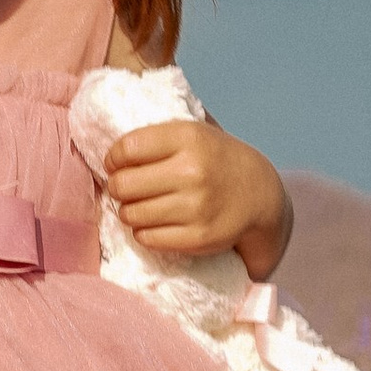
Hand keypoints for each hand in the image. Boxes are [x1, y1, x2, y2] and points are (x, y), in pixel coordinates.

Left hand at [103, 116, 289, 274]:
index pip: (127, 148)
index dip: (114, 158)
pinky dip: (143, 232)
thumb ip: (160, 131)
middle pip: (123, 185)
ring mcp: (196, 207)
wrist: (260, 195)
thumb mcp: (197, 132)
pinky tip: (154, 223)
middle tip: (126, 187)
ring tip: (139, 206)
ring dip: (129, 211)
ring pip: (131, 214)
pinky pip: (147, 238)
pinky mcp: (198, 237)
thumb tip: (110, 137)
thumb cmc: (217, 160)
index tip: (116, 163)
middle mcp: (192, 171)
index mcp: (189, 138)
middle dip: (118, 187)